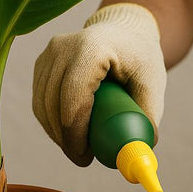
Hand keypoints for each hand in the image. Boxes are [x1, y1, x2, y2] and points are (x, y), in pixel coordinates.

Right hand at [32, 3, 165, 165]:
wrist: (124, 32)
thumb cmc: (140, 58)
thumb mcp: (152, 82)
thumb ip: (148, 115)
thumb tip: (140, 152)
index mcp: (92, 48)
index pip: (73, 96)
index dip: (75, 132)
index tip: (86, 157)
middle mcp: (63, 47)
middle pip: (53, 103)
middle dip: (65, 138)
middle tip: (83, 159)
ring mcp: (49, 54)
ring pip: (42, 105)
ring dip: (56, 133)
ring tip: (78, 148)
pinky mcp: (41, 63)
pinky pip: (40, 100)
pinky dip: (51, 121)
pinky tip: (66, 134)